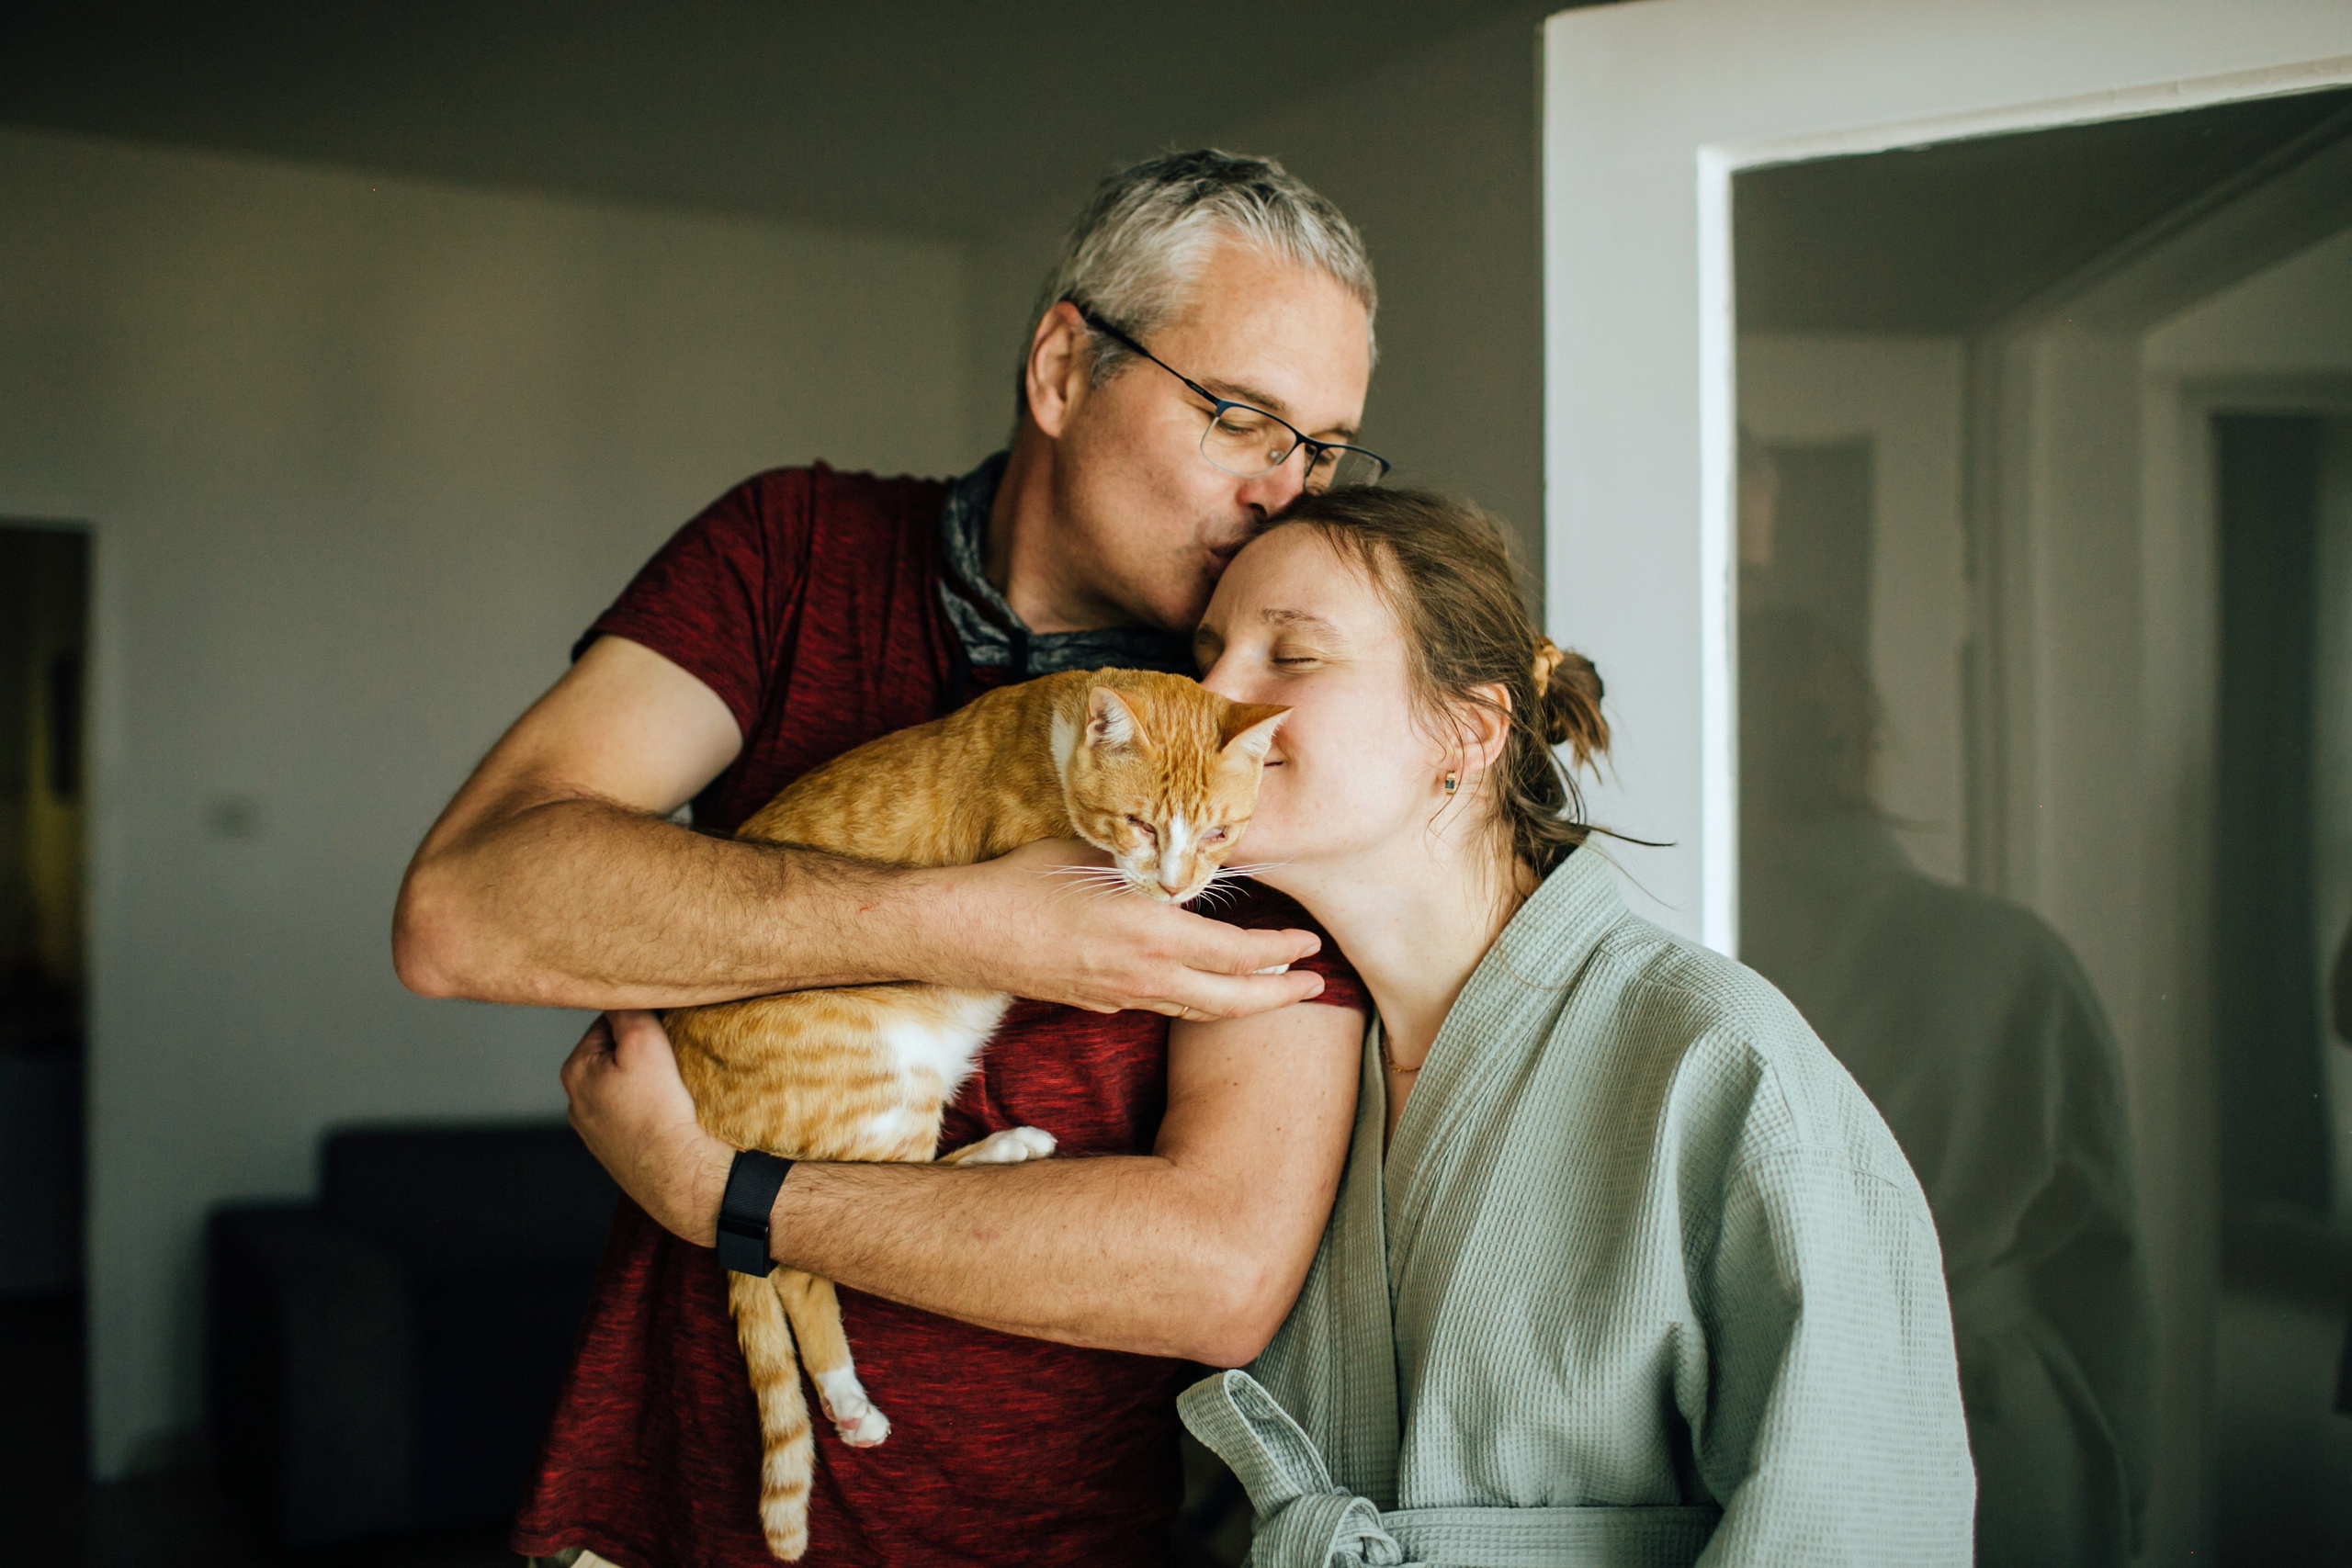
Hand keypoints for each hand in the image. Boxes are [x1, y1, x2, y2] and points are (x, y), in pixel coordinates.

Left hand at [560, 1009, 734, 1246]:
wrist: (679, 1173)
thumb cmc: (660, 1109)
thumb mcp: (645, 1043)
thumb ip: (628, 1011)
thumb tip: (620, 993)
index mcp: (574, 1071)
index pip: (605, 1023)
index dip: (639, 1019)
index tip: (664, 1028)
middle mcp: (575, 1102)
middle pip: (612, 1055)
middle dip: (639, 1051)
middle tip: (672, 1056)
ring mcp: (594, 1131)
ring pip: (622, 1086)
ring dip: (643, 1081)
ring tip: (673, 1087)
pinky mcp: (615, 1152)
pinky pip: (632, 1115)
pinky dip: (648, 1109)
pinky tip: (668, 1114)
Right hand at [923, 840, 1325, 1020]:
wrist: (962, 932)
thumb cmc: (1022, 882)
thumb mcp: (1094, 856)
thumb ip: (1144, 860)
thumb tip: (1179, 849)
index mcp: (1151, 934)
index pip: (1239, 955)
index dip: (1282, 952)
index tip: (1309, 944)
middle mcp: (1144, 975)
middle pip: (1231, 1001)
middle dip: (1279, 995)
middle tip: (1313, 987)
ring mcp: (1120, 996)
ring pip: (1197, 1010)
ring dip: (1241, 1003)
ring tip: (1271, 991)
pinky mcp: (1097, 1003)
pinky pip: (1161, 1005)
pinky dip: (1195, 999)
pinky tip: (1201, 986)